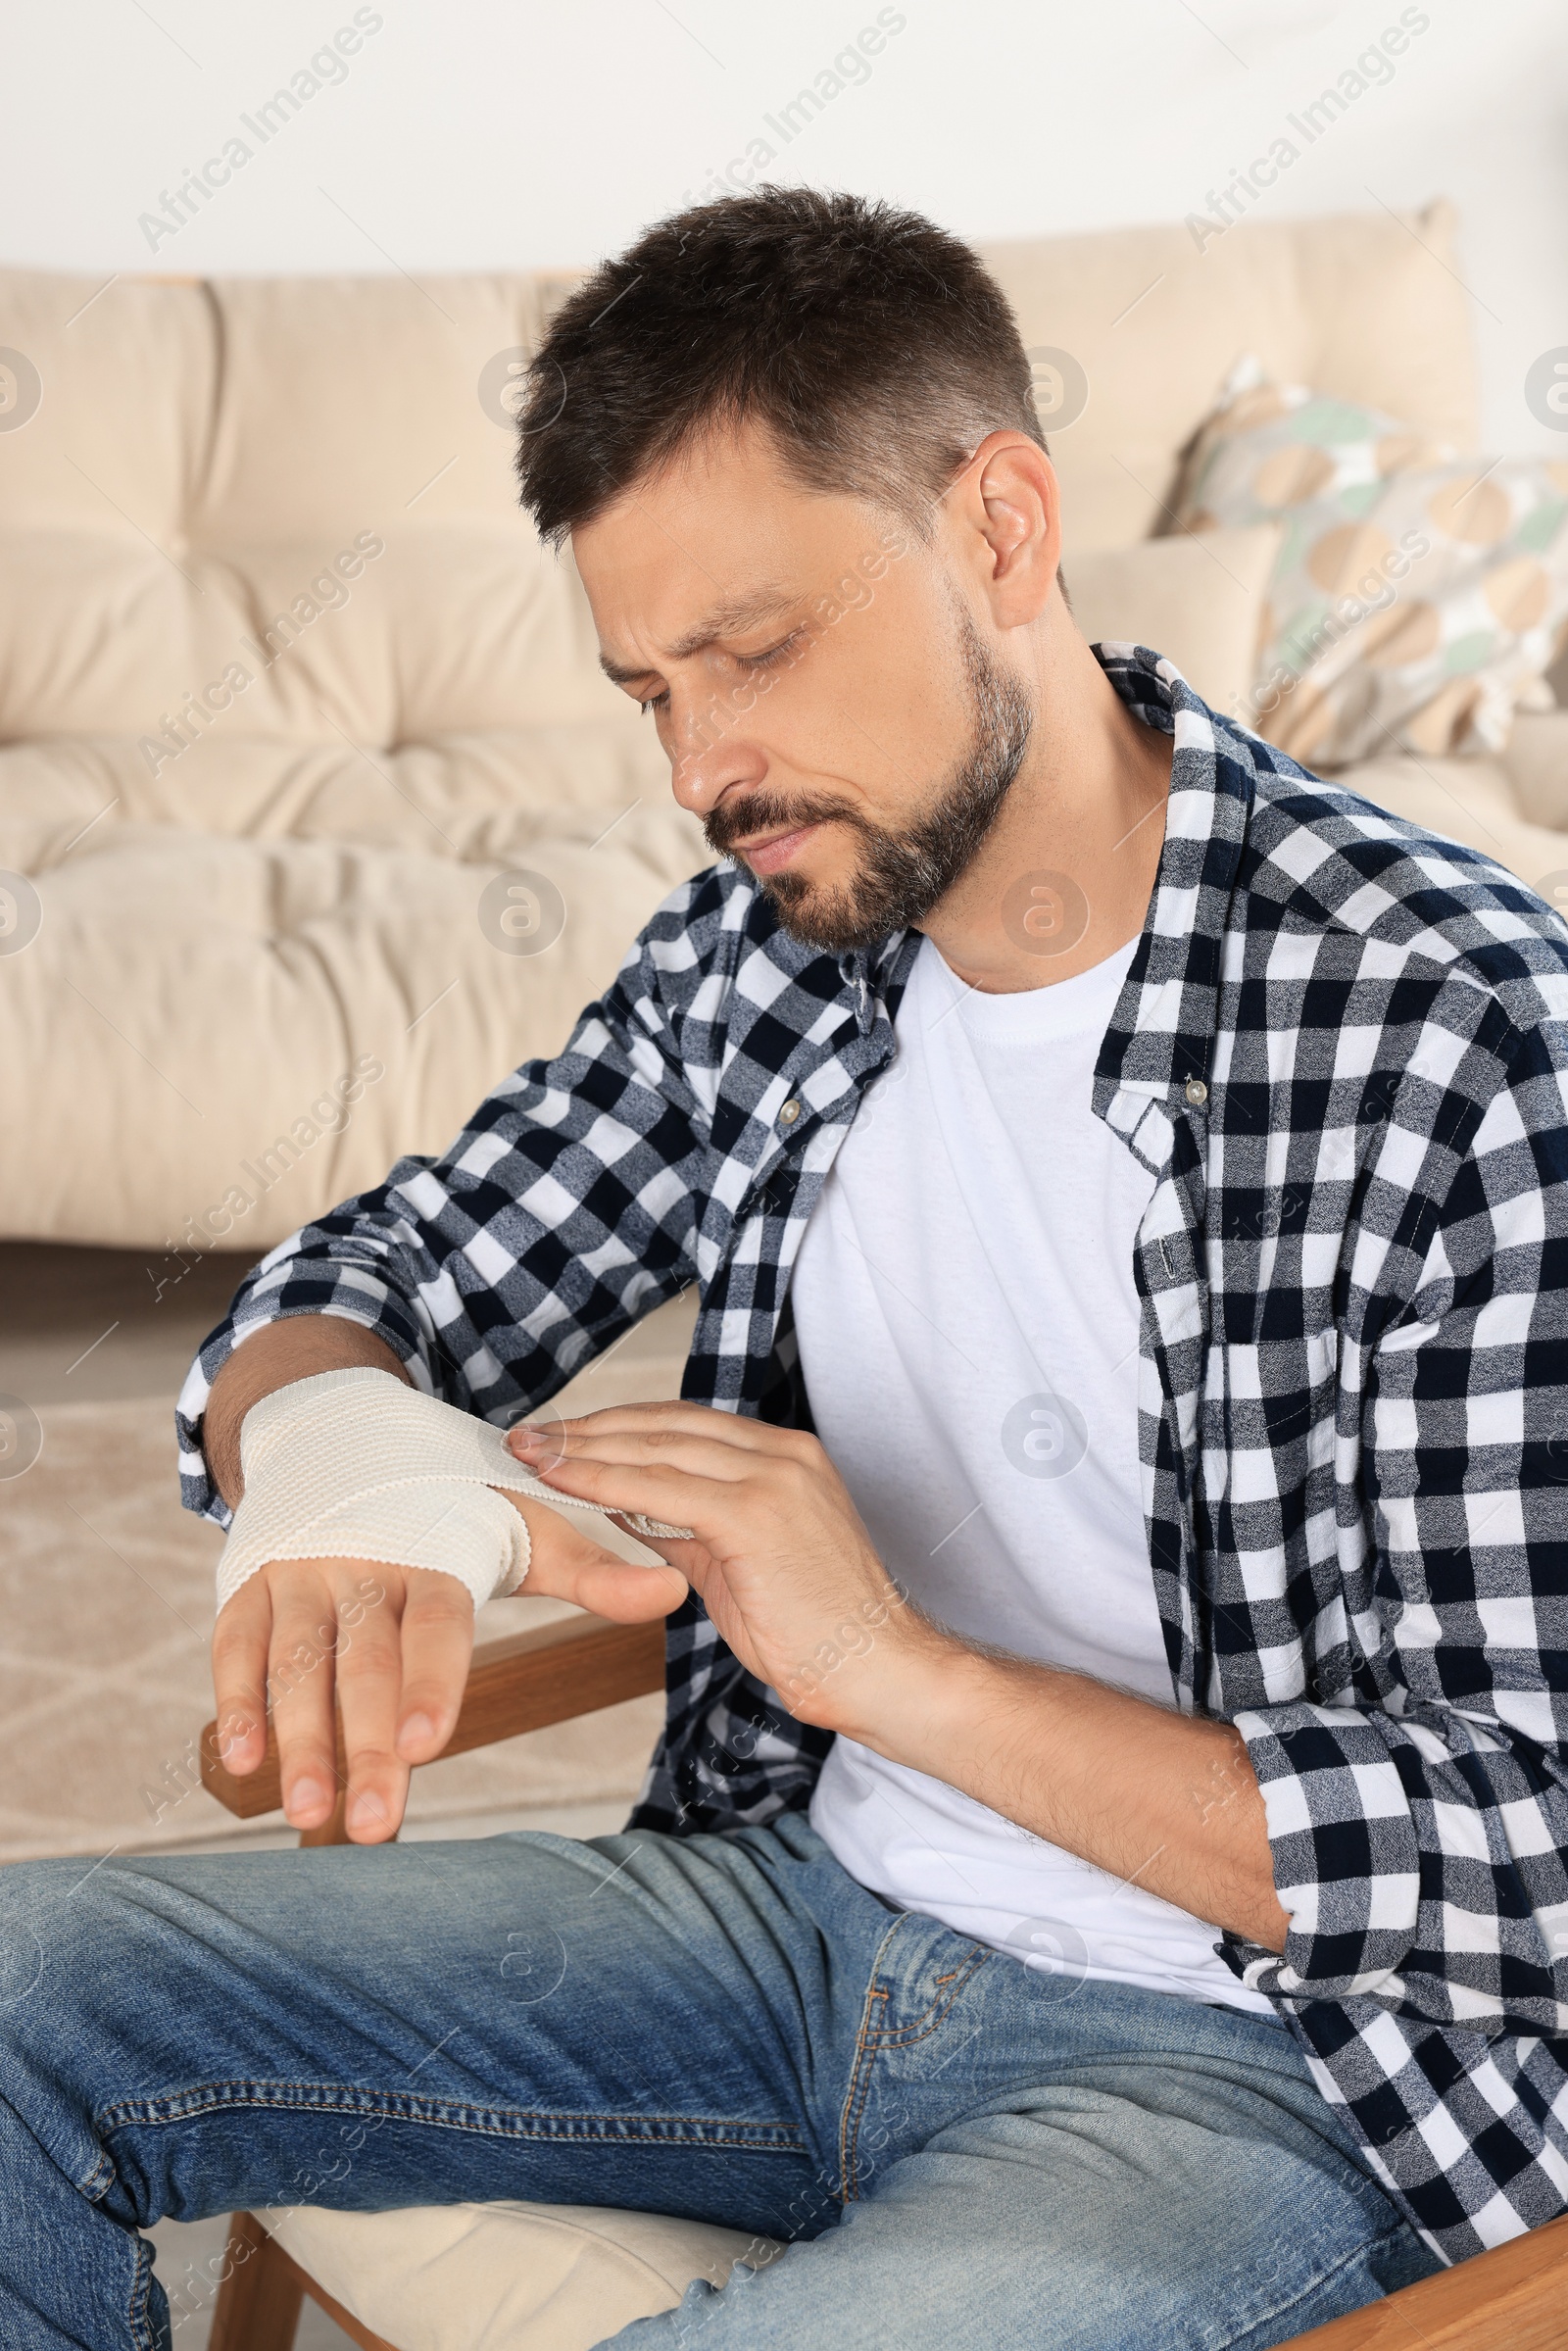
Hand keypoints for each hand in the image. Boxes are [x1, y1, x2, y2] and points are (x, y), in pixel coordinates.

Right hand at [211, 1498, 687, 1841]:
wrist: (348, 1424)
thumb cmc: (453, 1501)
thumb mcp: (526, 1526)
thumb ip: (593, 1572)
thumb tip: (675, 1592)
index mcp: (433, 1551)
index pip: (434, 1625)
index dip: (429, 1684)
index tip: (427, 1746)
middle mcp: (363, 1564)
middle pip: (363, 1663)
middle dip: (364, 1746)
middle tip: (374, 1827)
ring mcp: (302, 1574)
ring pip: (296, 1662)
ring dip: (298, 1739)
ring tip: (308, 1812)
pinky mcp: (252, 1585)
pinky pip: (235, 1645)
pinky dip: (235, 1700)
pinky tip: (240, 1761)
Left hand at [508, 1403, 922, 1730]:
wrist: (877, 1670)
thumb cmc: (813, 1630)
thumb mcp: (739, 1563)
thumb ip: (690, 1527)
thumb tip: (630, 1509)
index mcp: (786, 1456)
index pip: (685, 1423)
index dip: (618, 1424)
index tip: (564, 1432)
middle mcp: (783, 1453)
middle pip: (665, 1424)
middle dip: (589, 1427)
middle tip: (528, 1434)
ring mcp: (774, 1477)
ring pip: (658, 1448)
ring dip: (584, 1448)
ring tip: (530, 1450)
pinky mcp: (757, 1513)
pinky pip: (661, 1488)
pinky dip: (604, 1481)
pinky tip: (563, 1479)